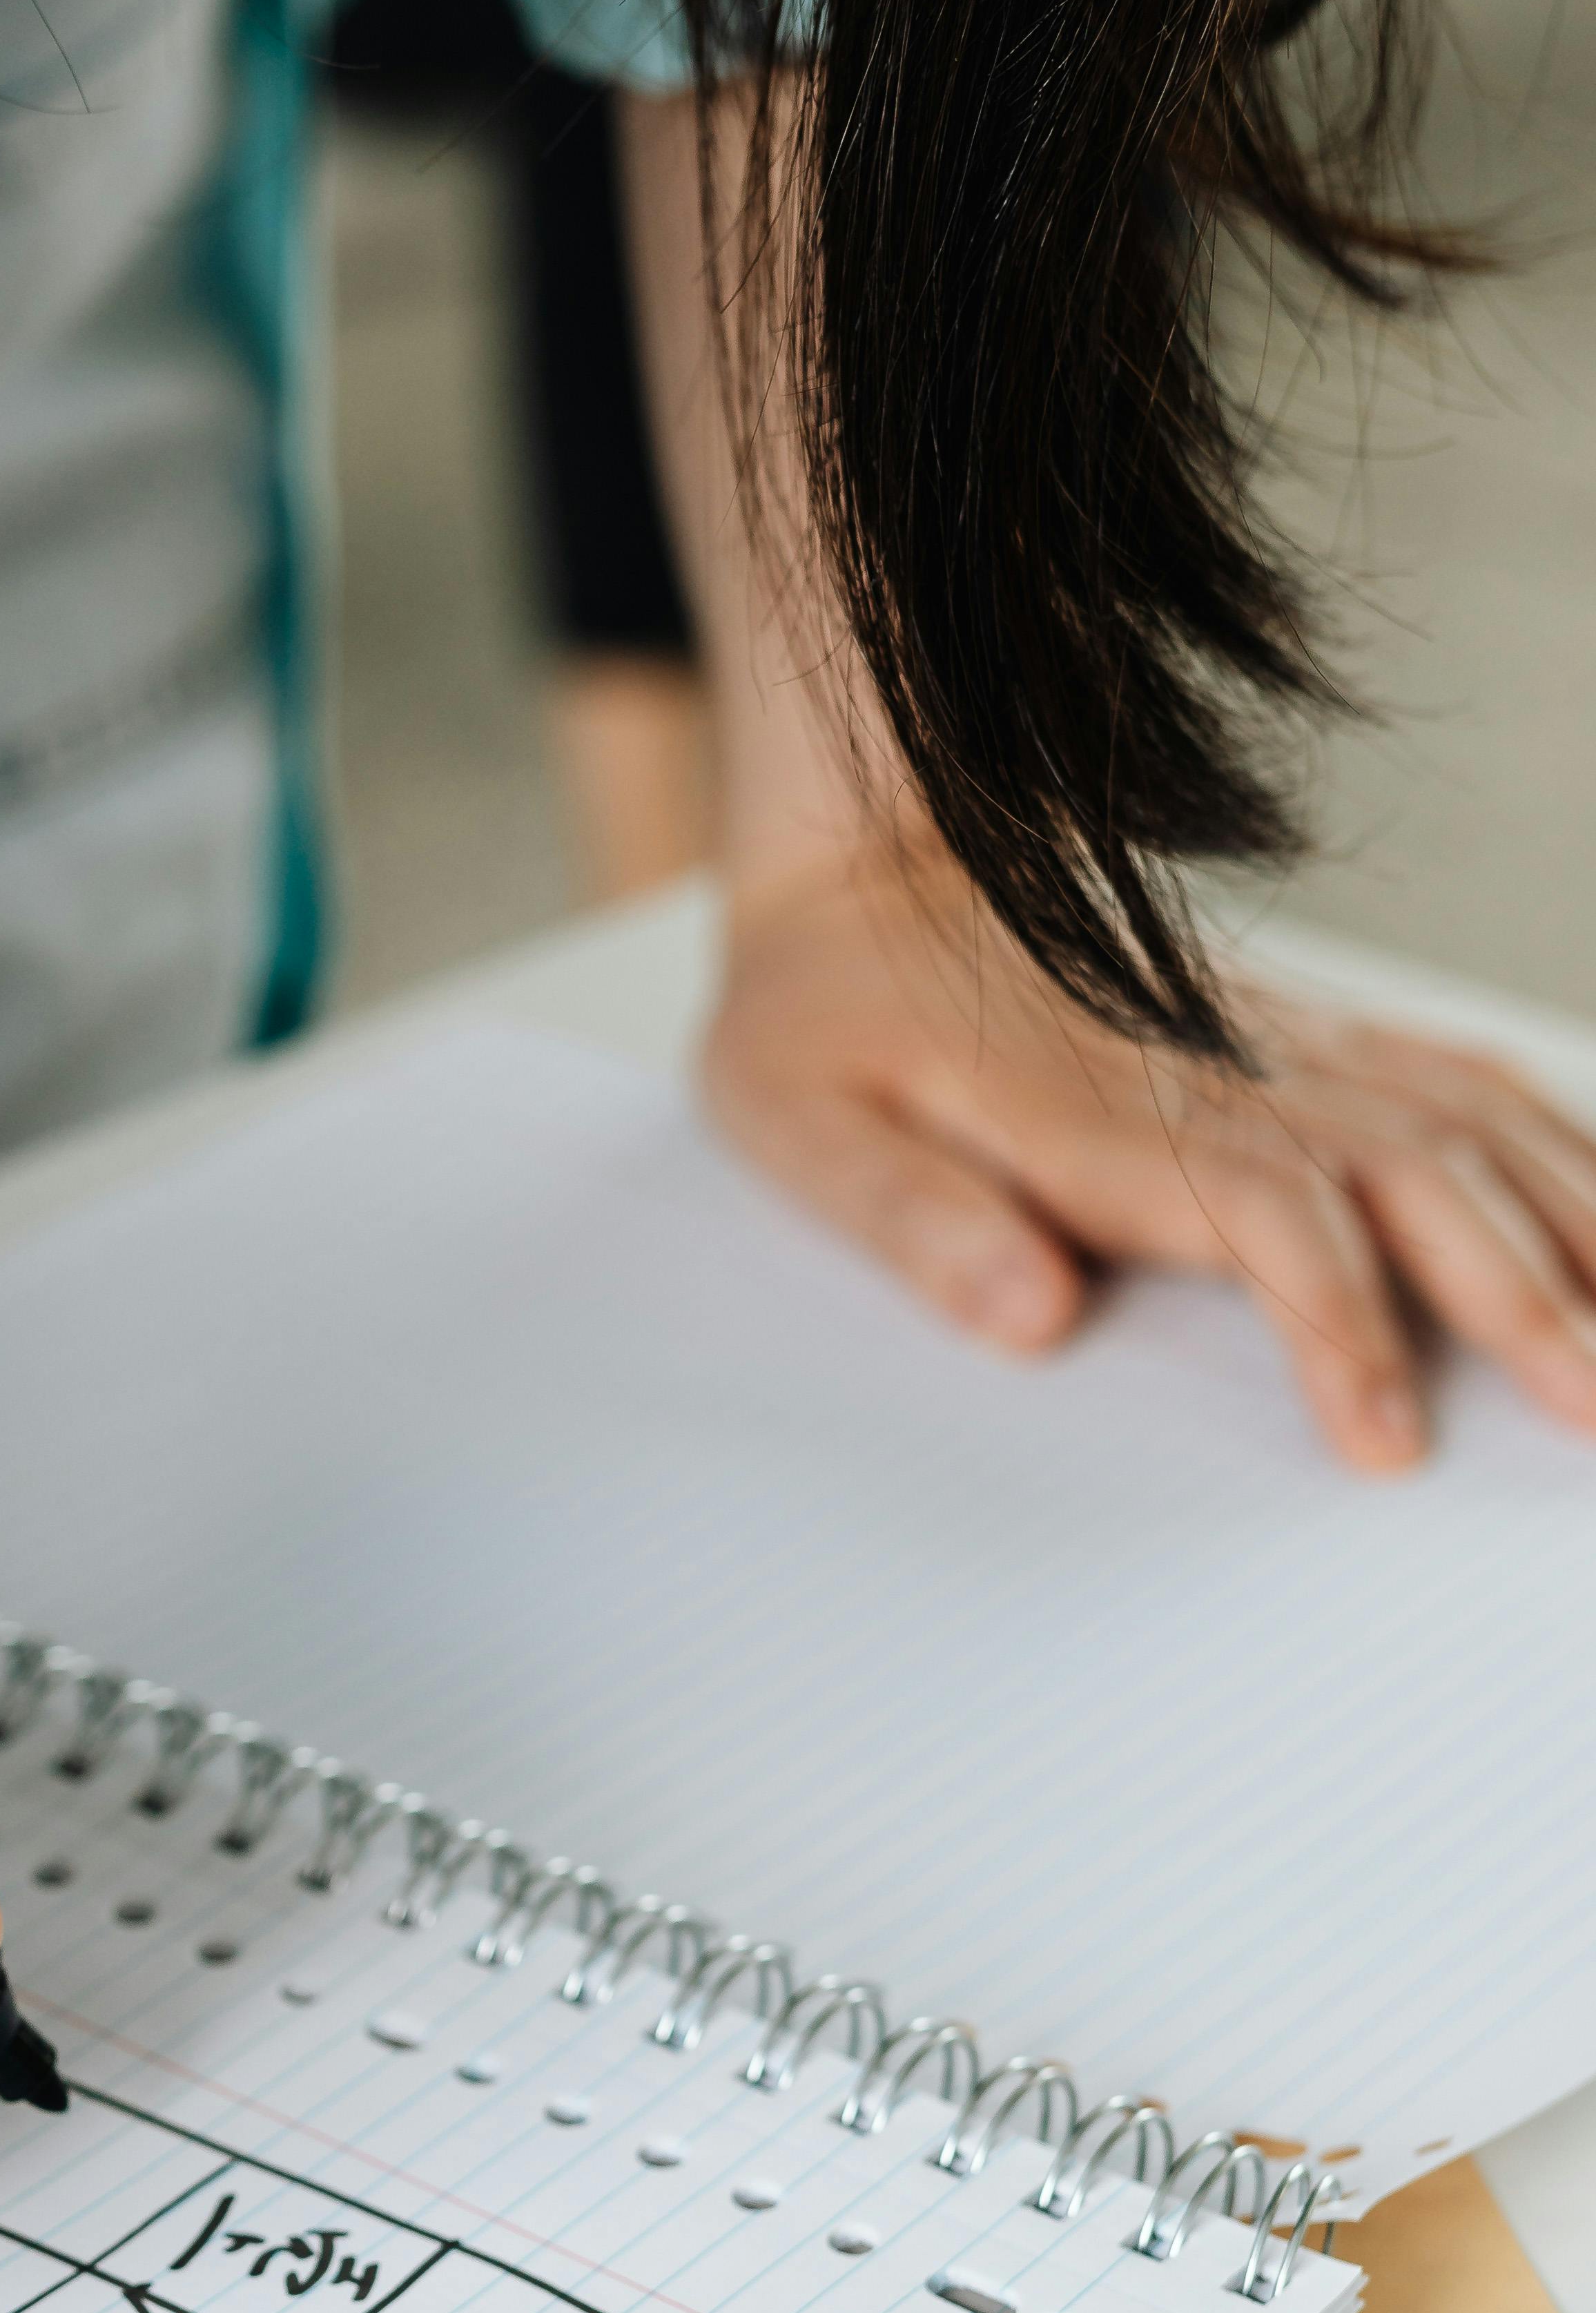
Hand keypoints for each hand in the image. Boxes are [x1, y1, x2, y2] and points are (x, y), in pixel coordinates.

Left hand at [703, 830, 1595, 1469]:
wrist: (865, 870)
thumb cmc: (823, 1019)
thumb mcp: (794, 1123)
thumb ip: (906, 1221)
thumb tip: (1024, 1315)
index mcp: (1099, 1111)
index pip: (1265, 1217)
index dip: (1336, 1326)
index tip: (1383, 1442)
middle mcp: (1220, 1070)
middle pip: (1414, 1173)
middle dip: (1523, 1296)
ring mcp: (1281, 1045)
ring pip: (1471, 1122)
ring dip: (1577, 1222)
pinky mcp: (1308, 1036)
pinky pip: (1464, 1078)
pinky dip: (1562, 1144)